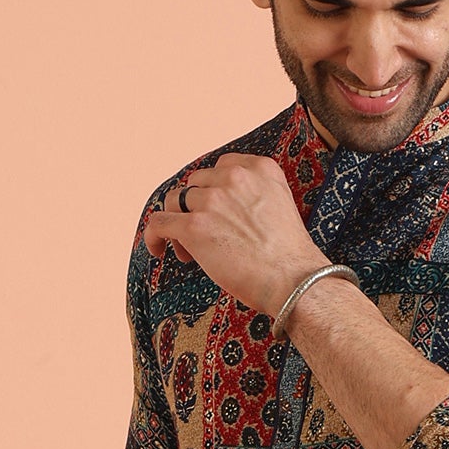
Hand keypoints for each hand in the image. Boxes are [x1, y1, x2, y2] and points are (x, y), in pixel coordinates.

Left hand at [140, 153, 325, 319]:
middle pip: (196, 184)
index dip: (212, 190)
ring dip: (178, 224)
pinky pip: (159, 222)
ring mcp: (212, 200)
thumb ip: (255, 195)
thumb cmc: (290, 257)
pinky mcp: (194, 226)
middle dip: (195, 209)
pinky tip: (158, 250)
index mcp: (260, 168)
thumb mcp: (281, 206)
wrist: (294, 281)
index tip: (214, 212)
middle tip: (204, 238)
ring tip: (189, 252)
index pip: (221, 168)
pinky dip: (154, 236)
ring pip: (175, 201)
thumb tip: (224, 211)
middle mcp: (234, 177)